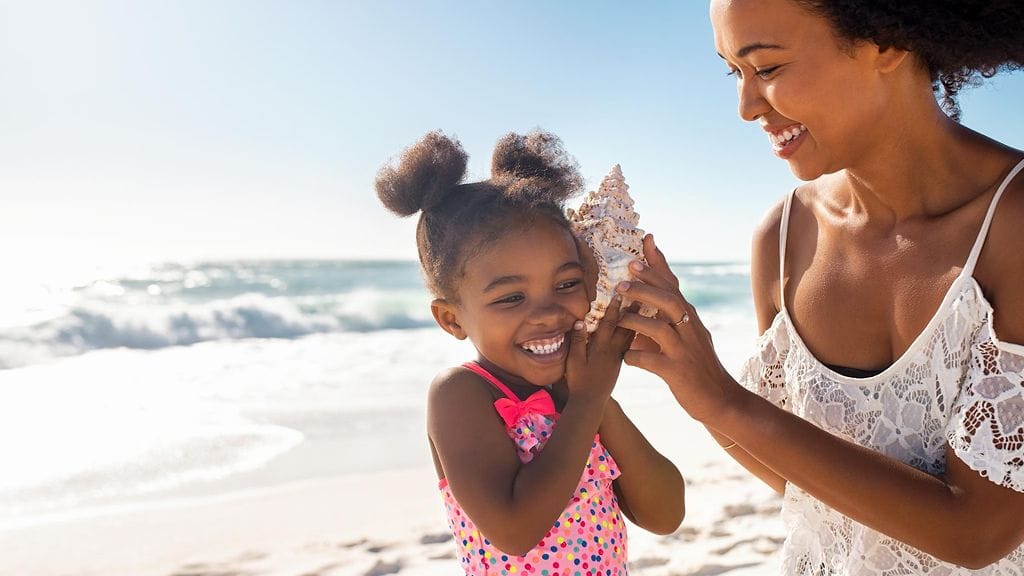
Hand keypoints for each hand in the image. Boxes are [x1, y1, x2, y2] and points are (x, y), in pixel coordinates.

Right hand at [564, 295, 634, 403]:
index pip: (611, 323)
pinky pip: (631, 342)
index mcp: (601, 347)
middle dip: (633, 308)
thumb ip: (577, 342)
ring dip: (638, 317)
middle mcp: (613, 349)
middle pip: (626, 325)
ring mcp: (618, 354)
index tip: (622, 292)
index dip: (617, 307)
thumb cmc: (578, 381)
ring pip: (631, 333)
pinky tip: (642, 323)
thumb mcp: (573, 361)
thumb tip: (579, 321)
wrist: (590, 401)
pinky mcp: (620, 361)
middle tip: (641, 292)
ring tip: (646, 302)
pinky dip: (636, 330)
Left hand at [614, 235, 736, 421]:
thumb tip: (635, 311)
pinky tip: (625, 357)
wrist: (720, 400)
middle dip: (645, 287)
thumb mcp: (683, 339)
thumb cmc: (696, 367)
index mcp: (689, 318)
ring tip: (618, 314)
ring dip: (637, 319)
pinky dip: (637, 357)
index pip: (673, 285)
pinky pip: (653, 361)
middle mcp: (689, 329)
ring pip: (660, 327)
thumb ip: (660, 324)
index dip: (658, 264)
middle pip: (669, 300)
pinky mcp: (678, 372)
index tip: (646, 241)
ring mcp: (684, 350)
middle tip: (622, 279)